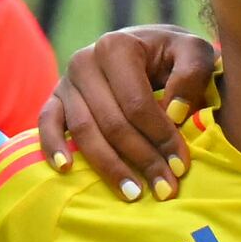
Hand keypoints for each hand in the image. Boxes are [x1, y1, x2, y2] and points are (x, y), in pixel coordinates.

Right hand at [37, 24, 219, 199]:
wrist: (146, 47)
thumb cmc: (172, 55)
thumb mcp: (193, 52)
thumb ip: (192, 74)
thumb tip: (174, 113)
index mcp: (117, 47)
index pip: (137, 103)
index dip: (160, 137)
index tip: (181, 166)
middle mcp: (85, 61)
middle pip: (112, 122)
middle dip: (142, 159)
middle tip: (165, 189)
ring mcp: (66, 81)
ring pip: (84, 131)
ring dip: (109, 167)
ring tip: (134, 194)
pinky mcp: (55, 98)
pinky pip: (47, 124)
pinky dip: (53, 147)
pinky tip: (66, 170)